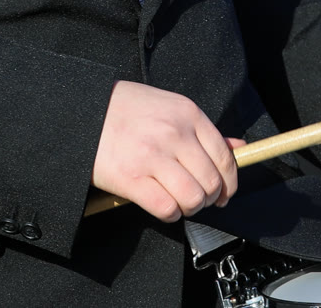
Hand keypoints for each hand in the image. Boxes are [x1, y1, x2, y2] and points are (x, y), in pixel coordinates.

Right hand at [92, 81, 239, 221]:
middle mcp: (174, 133)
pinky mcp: (132, 178)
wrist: (80, 110)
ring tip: (177, 200)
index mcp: (187, 114)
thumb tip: (239, 147)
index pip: (225, 157)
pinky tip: (160, 202)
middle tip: (195, 198)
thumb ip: (202, 130)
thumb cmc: (123, 108)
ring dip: (189, 207)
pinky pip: (167, 209)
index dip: (229, 183)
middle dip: (208, 198)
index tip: (223, 193)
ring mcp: (153, 156)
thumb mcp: (168, 107)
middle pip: (211, 182)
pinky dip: (169, 213)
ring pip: (193, 199)